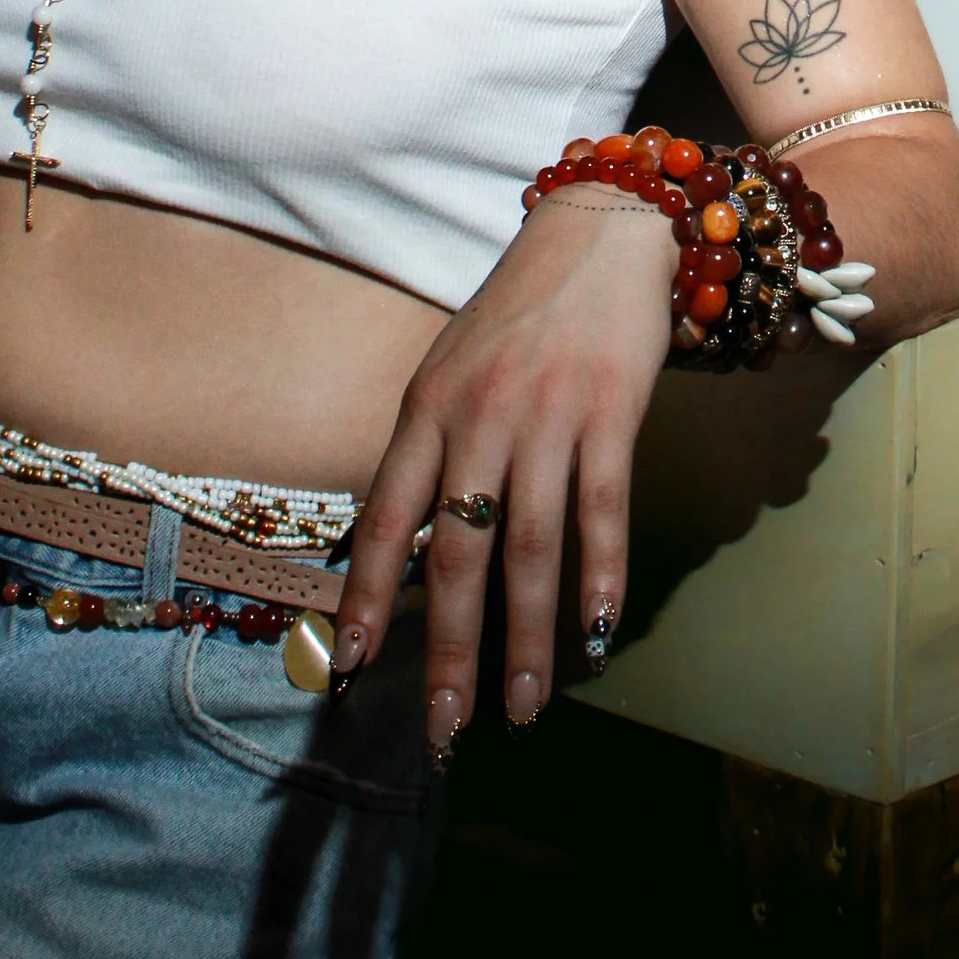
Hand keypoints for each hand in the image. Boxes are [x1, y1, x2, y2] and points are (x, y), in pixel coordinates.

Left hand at [336, 189, 679, 755]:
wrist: (599, 228)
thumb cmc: (520, 311)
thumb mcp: (452, 370)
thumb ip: (432, 453)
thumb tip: (404, 553)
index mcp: (426, 410)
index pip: (385, 520)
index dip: (365, 599)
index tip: (346, 672)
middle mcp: (478, 417)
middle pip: (458, 553)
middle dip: (449, 651)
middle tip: (444, 730)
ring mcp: (547, 414)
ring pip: (531, 548)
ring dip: (526, 640)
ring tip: (523, 709)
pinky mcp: (611, 410)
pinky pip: (603, 510)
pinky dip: (601, 579)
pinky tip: (598, 636)